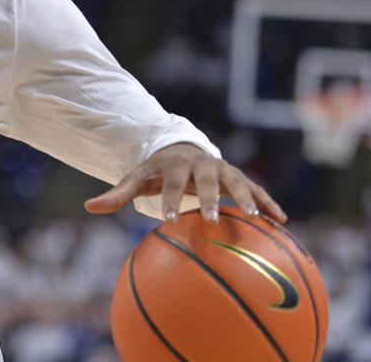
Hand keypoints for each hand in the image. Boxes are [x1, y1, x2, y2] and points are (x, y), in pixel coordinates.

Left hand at [83, 142, 286, 224]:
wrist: (181, 149)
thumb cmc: (156, 171)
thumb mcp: (136, 178)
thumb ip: (117, 194)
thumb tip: (89, 207)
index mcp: (174, 165)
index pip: (170, 182)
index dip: (169, 198)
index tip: (169, 218)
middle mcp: (201, 164)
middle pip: (206, 180)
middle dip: (208, 199)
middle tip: (210, 220)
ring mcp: (222, 169)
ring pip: (236, 182)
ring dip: (246, 198)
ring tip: (253, 218)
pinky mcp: (238, 178)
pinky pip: (256, 189)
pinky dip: (268, 203)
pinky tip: (282, 221)